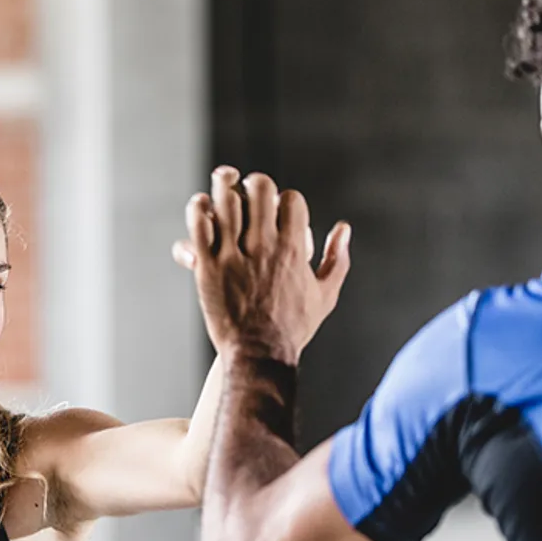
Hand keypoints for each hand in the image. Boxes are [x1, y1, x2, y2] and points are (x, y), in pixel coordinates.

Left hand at [172, 166, 350, 363]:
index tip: (278, 209)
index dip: (285, 199)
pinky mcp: (208, 266)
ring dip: (224, 185)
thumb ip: (337, 260)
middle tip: (248, 191)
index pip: (291, 200)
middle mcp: (265, 247)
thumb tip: (343, 227)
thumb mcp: (325, 296)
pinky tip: (201, 207)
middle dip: (255, 185)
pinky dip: (199, 209)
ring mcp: (234, 255)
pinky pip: (200, 224)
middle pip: (260, 190)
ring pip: (227, 200)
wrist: (258, 355)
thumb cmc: (294, 329)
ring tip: (223, 185)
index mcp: (295, 250)